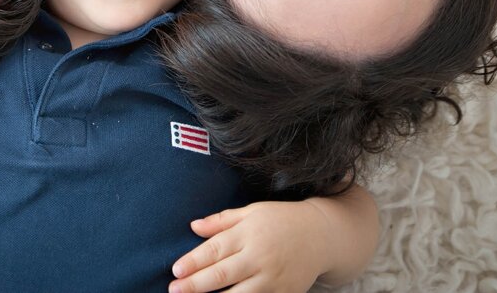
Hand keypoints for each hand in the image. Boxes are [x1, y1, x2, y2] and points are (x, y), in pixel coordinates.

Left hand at [169, 202, 331, 292]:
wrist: (322, 236)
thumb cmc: (282, 220)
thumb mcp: (252, 211)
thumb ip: (222, 220)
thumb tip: (193, 226)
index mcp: (249, 233)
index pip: (215, 249)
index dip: (194, 261)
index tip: (175, 270)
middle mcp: (260, 256)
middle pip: (222, 274)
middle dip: (195, 284)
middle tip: (174, 290)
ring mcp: (272, 278)